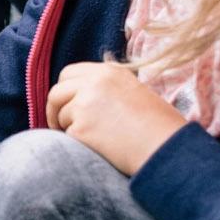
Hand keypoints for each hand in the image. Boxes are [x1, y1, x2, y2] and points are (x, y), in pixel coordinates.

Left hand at [44, 62, 186, 174]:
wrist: (165, 147)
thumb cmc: (157, 126)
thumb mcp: (132, 92)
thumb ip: (106, 89)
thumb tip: (79, 98)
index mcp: (108, 71)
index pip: (69, 73)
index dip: (64, 91)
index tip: (67, 105)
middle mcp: (94, 82)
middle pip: (56, 91)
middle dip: (54, 109)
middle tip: (60, 125)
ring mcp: (85, 104)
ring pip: (60, 114)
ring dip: (67, 127)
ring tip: (91, 139)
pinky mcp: (81, 127)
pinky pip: (67, 135)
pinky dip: (76, 143)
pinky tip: (96, 148)